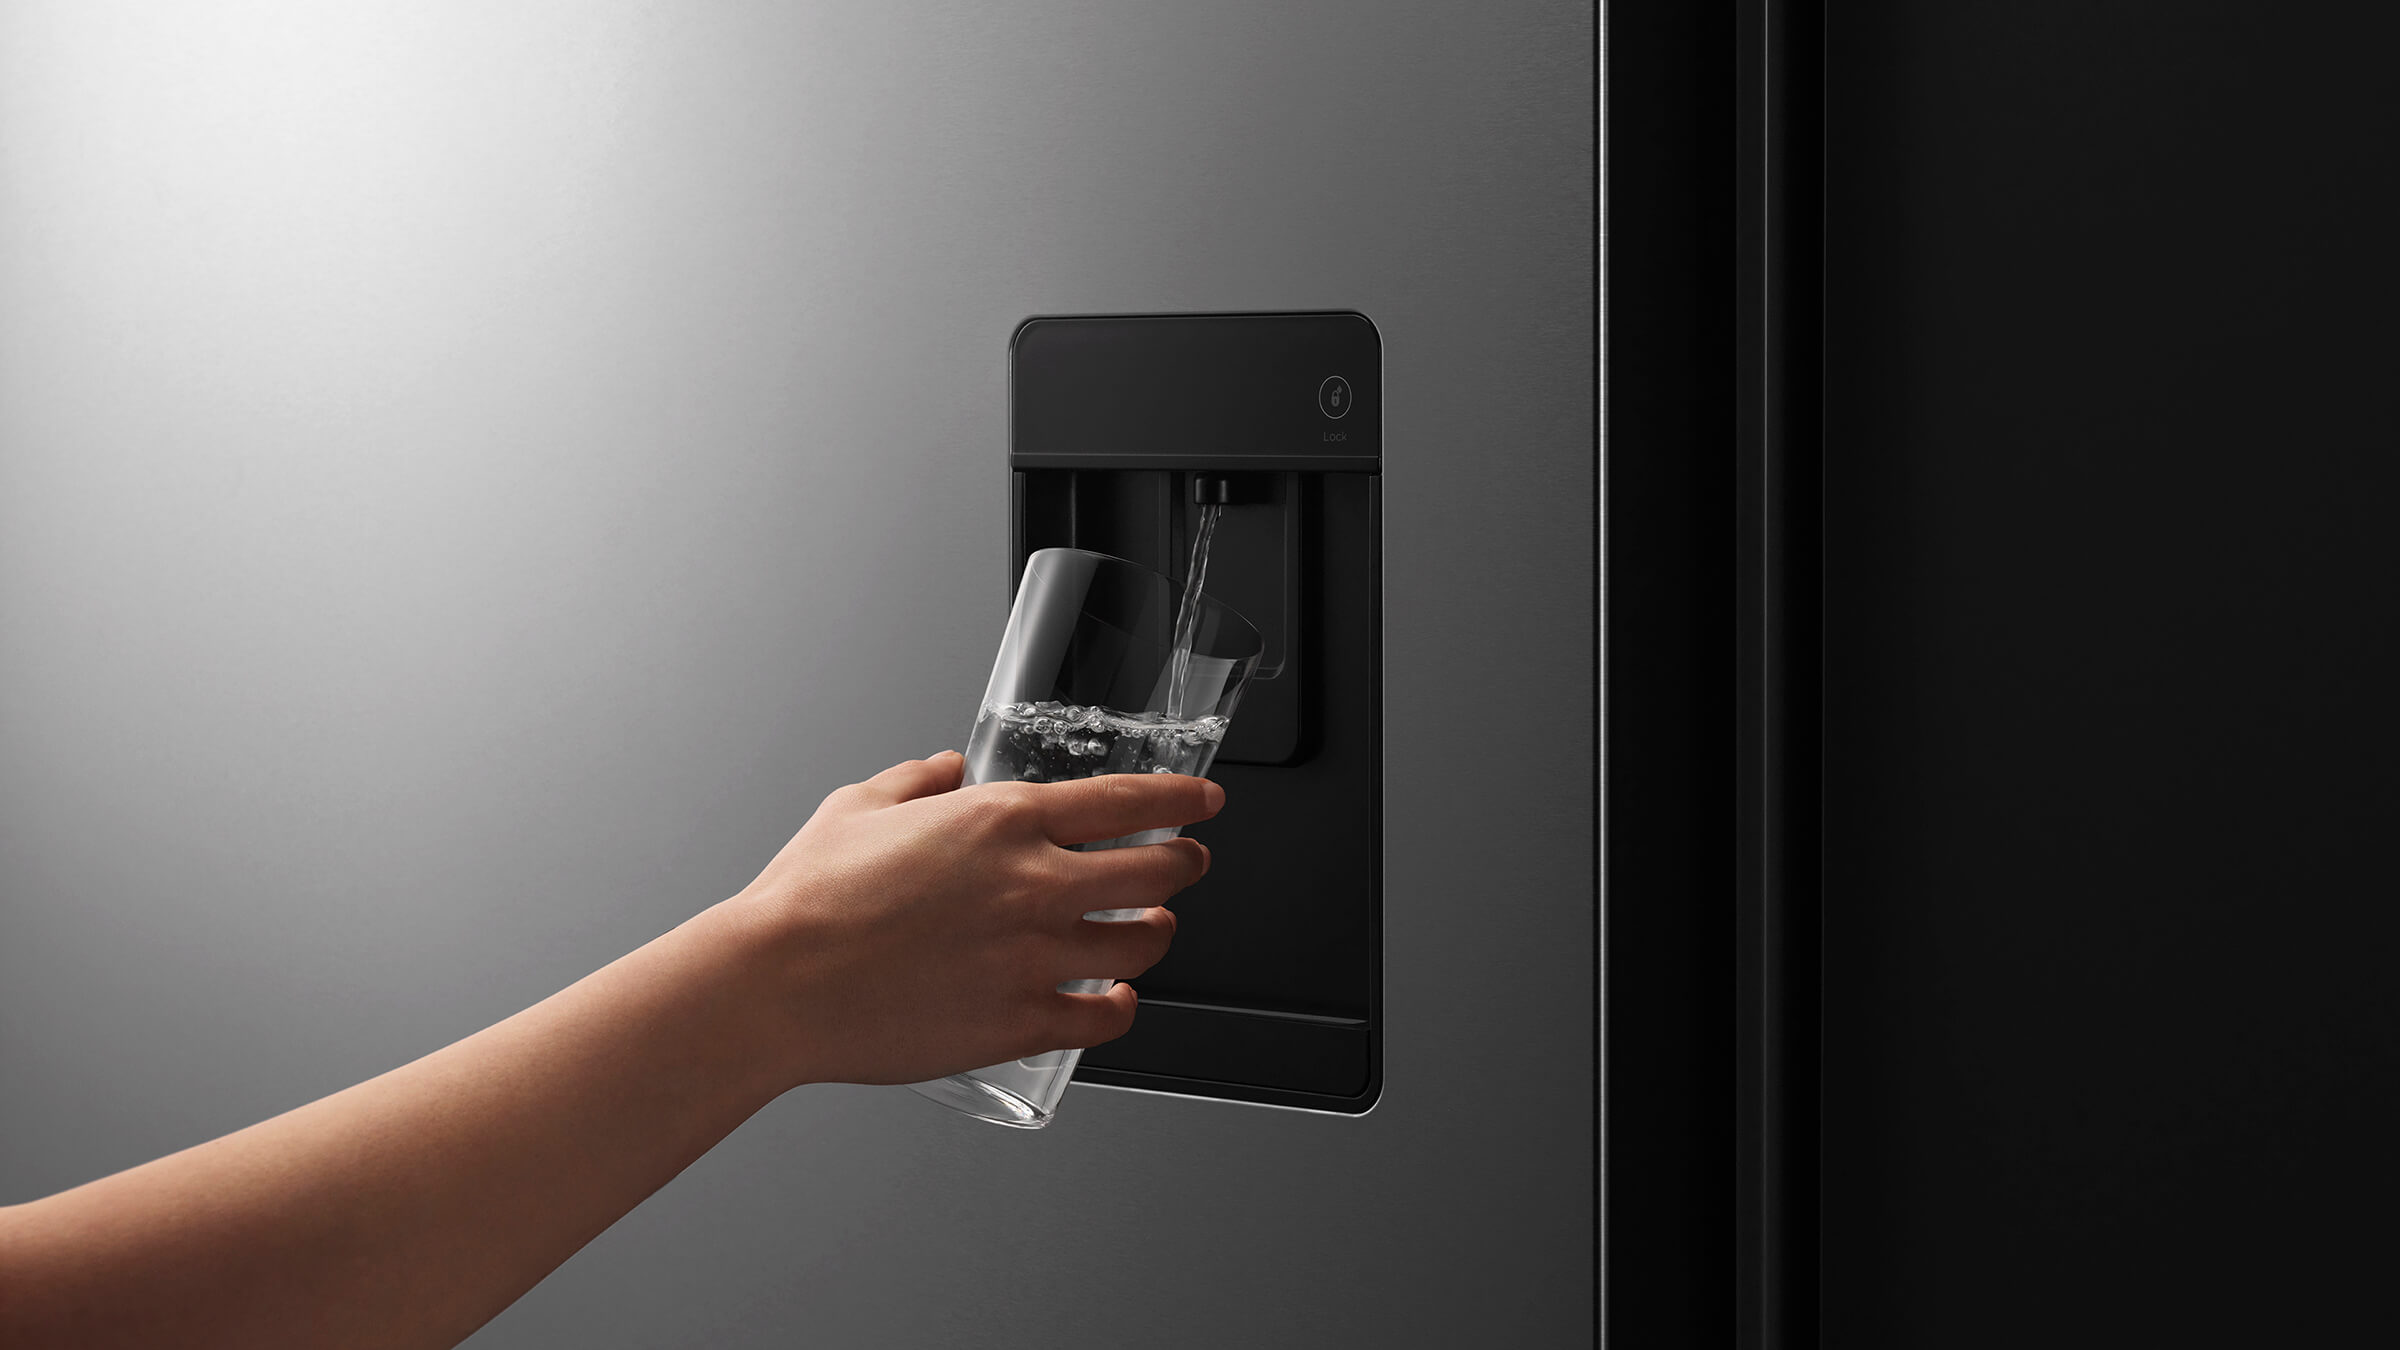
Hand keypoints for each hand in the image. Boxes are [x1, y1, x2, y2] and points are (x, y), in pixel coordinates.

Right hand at [722, 752, 1222, 1088]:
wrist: (775, 984)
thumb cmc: (806, 901)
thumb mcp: (857, 808)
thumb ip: (912, 781)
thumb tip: (943, 767)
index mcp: (1002, 821)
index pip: (1127, 801)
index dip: (1182, 800)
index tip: (1203, 802)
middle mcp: (1034, 885)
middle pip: (1158, 872)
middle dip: (1184, 864)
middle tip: (1186, 864)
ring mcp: (1034, 958)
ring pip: (1144, 944)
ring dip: (1157, 933)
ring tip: (1150, 930)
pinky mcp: (1020, 1023)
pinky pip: (1106, 1018)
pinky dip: (1120, 1006)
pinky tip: (1112, 999)